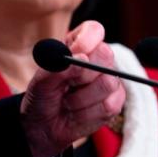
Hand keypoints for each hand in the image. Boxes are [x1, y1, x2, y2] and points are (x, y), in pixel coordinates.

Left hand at [20, 20, 125, 156]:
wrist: (43, 125)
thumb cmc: (42, 96)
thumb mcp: (42, 80)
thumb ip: (60, 67)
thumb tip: (82, 58)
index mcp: (77, 45)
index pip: (94, 30)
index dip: (87, 41)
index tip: (76, 54)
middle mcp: (96, 59)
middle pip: (106, 54)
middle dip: (83, 74)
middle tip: (67, 85)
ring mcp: (109, 80)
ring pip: (108, 83)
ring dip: (80, 98)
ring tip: (67, 101)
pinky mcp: (115, 102)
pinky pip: (109, 105)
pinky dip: (87, 113)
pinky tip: (76, 113)